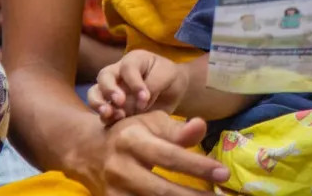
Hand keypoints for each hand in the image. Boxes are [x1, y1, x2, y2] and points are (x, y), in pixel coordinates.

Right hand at [80, 112, 227, 194]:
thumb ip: (177, 129)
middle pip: (162, 190)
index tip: (223, 173)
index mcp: (132, 140)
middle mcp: (121, 168)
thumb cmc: (128, 132)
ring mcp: (115, 192)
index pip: (169, 156)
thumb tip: (202, 126)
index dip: (197, 166)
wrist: (88, 151)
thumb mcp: (150, 123)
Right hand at [88, 50, 187, 123]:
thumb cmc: (168, 78)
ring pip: (95, 92)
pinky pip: (100, 110)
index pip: (128, 68)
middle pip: (104, 76)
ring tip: (108, 114)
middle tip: (120, 102)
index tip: (145, 97)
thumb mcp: (167, 76)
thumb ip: (153, 85)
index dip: (134, 83)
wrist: (171, 91)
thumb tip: (140, 102)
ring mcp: (111, 89)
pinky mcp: (111, 106)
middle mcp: (118, 72)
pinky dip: (104, 117)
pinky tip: (112, 122)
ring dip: (98, 103)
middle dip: (109, 89)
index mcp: (133, 60)